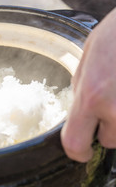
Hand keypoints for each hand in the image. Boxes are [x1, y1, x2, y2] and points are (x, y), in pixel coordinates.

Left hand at [61, 7, 115, 161]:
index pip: (75, 144)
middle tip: (110, 102)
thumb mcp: (86, 60)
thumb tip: (79, 111)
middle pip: (108, 141)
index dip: (77, 151)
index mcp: (91, 96)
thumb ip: (80, 90)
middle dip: (106, 127)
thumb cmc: (115, 35)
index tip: (82, 149)